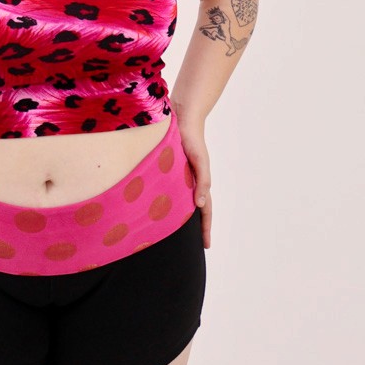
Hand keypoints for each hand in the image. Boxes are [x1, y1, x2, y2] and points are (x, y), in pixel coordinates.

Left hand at [176, 118, 211, 248]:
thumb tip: (200, 204)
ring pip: (181, 203)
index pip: (205, 211)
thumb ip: (202, 181)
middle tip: (192, 247)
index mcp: (200, 182)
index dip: (205, 228)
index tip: (206, 246)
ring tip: (173, 234)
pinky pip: (169, 191)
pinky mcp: (169, 170)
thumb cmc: (192, 139)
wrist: (181, 118)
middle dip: (194, 228)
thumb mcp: (199, 161)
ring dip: (180, 218)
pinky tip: (158, 209)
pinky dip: (167, 202)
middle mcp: (190, 182)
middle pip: (194, 211)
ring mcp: (180, 177)